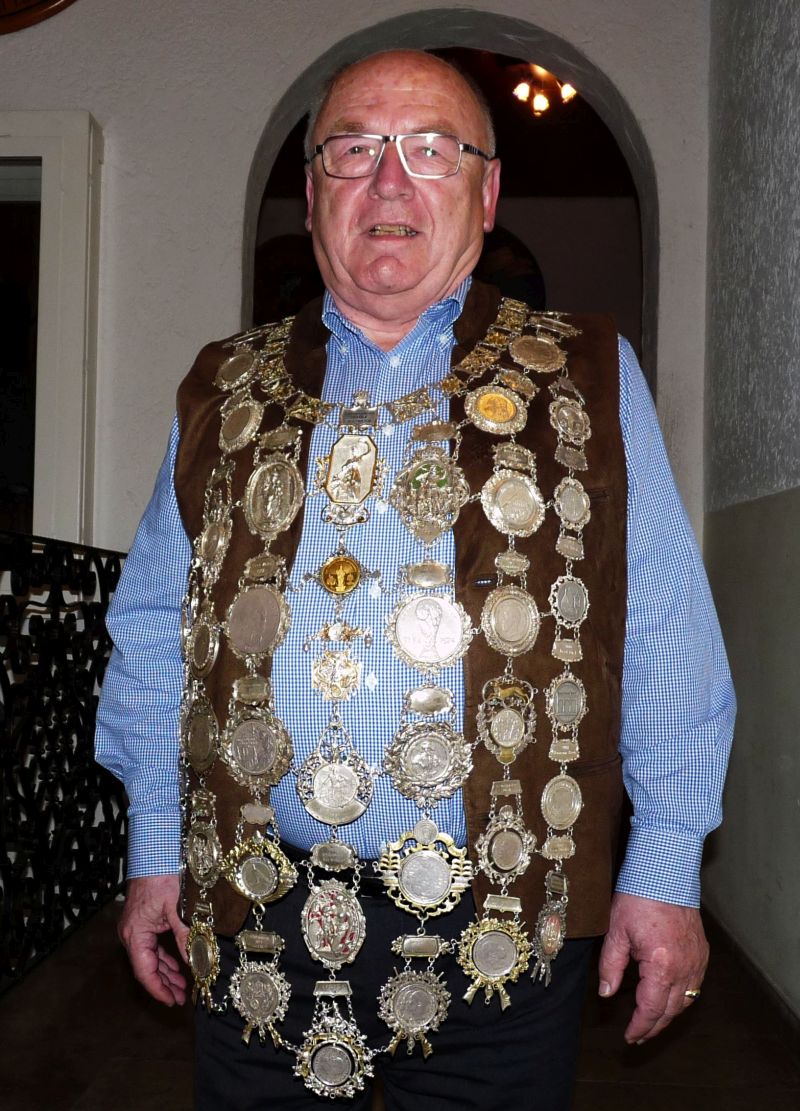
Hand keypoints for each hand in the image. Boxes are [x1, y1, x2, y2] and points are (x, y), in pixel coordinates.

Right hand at [117, 874, 188, 1005]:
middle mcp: (131, 934)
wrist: (154, 852)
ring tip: (182, 987)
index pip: (145, 971)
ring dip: (166, 972)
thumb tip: (196, 961)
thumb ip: (185, 936)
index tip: (172, 1001)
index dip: (159, 989)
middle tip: (182, 998)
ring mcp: (136, 928)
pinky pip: (152, 947)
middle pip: (147, 967)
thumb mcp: (178, 908)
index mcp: (135, 934)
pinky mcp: (143, 922)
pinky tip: (177, 966)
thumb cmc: (163, 876)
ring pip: (150, 958)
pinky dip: (164, 958)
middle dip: (165, 984)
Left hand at [598, 891, 707, 1043]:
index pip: (651, 1009)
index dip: (640, 1027)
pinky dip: (683, 997)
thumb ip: (610, 966)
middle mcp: (685, 968)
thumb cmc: (638, 898)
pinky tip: (670, 998)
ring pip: (686, 1001)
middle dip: (654, 1026)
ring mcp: (697, 961)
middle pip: (671, 1010)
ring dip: (669, 1014)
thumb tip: (606, 993)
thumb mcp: (616, 931)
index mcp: (661, 966)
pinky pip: (695, 985)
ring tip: (652, 1021)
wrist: (665, 873)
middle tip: (639, 1036)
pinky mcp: (702, 952)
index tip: (630, 1037)